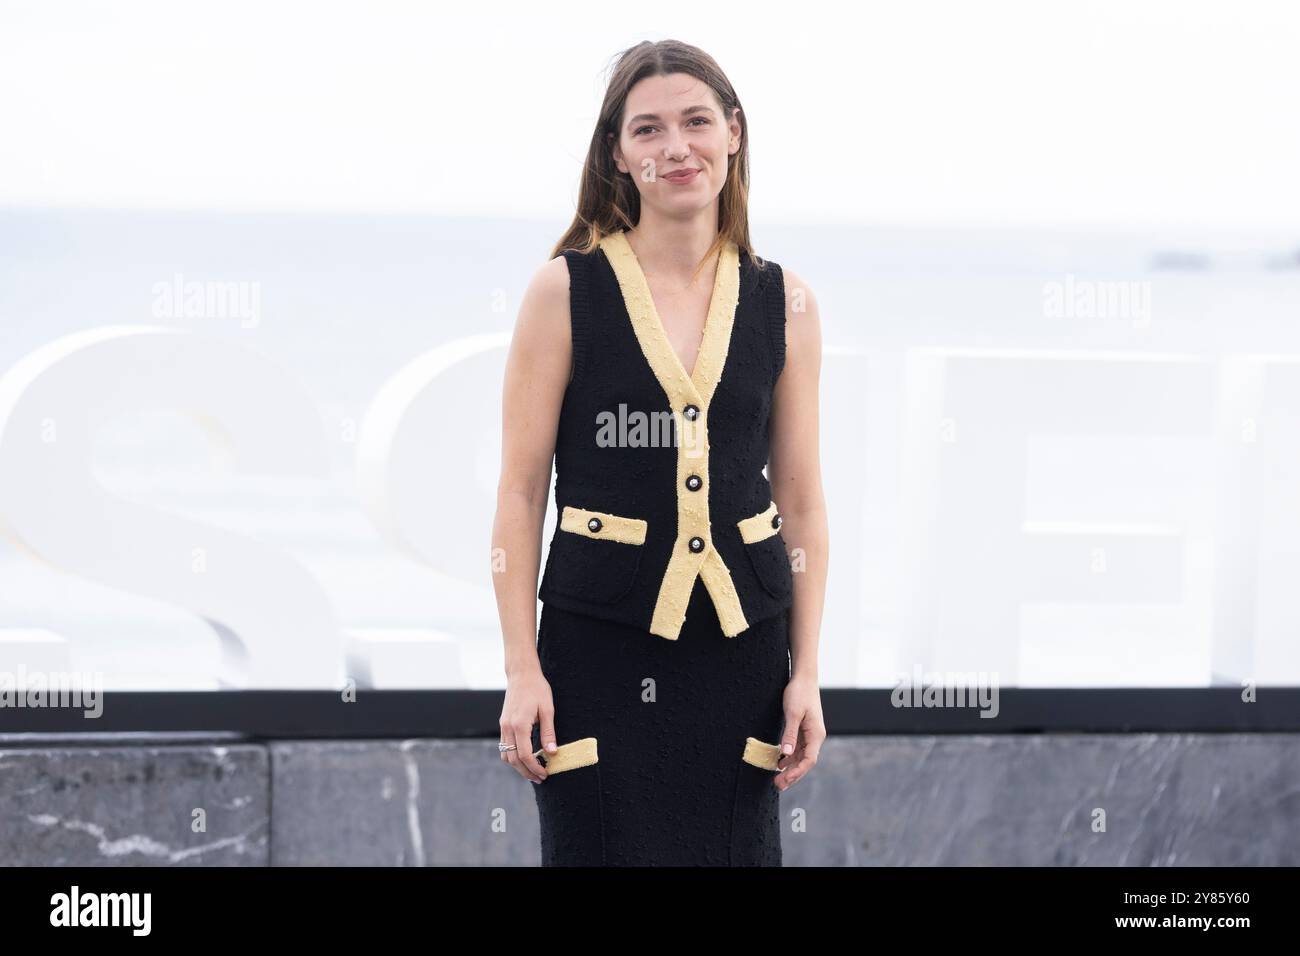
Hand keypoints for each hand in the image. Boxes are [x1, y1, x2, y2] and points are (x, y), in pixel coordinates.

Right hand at [499, 667, 555, 782]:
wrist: (521, 674)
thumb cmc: (537, 688)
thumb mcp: (547, 709)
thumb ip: (548, 732)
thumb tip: (552, 753)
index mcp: (519, 724)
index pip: (525, 755)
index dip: (535, 768)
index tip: (545, 774)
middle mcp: (508, 727)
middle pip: (513, 760)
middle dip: (526, 772)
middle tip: (540, 778)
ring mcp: (503, 726)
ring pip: (506, 755)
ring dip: (518, 766)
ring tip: (533, 771)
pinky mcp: (503, 724)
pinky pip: (504, 746)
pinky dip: (513, 756)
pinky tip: (525, 757)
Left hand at [775, 673, 824, 790]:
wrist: (804, 678)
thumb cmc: (799, 693)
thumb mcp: (792, 713)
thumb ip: (789, 733)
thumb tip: (786, 753)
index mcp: (816, 734)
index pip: (809, 760)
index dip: (797, 772)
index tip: (784, 780)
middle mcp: (815, 737)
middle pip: (805, 762)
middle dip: (793, 775)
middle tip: (778, 785)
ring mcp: (809, 734)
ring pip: (801, 757)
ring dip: (790, 768)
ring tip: (777, 779)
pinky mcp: (803, 731)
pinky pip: (797, 749)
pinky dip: (789, 758)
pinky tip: (779, 763)